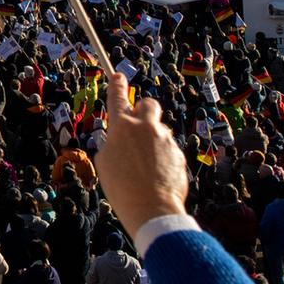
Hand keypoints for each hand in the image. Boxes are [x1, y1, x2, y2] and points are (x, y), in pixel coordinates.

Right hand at [94, 87, 187, 238]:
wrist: (152, 208)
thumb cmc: (122, 187)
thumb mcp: (104, 162)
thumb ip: (111, 144)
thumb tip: (119, 142)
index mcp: (122, 127)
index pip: (118, 98)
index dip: (117, 85)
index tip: (118, 75)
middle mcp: (145, 128)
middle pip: (149, 104)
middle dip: (144, 109)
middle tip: (139, 122)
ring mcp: (165, 139)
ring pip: (159, 130)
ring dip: (153, 139)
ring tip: (145, 164)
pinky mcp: (179, 153)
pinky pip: (169, 149)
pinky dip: (163, 157)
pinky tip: (156, 175)